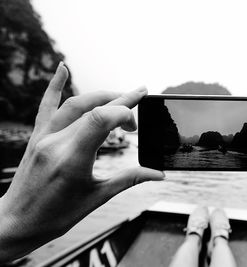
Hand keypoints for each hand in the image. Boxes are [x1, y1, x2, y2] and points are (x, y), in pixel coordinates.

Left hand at [0, 63, 163, 261]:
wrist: (18, 221)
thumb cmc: (56, 215)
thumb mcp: (97, 197)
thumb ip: (129, 179)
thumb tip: (157, 173)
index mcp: (72, 159)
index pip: (100, 119)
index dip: (124, 113)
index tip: (135, 127)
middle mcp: (56, 143)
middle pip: (92, 107)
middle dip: (120, 100)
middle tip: (140, 96)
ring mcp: (44, 137)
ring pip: (74, 103)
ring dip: (101, 95)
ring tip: (121, 96)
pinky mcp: (37, 137)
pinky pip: (45, 106)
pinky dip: (54, 85)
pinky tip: (62, 68)